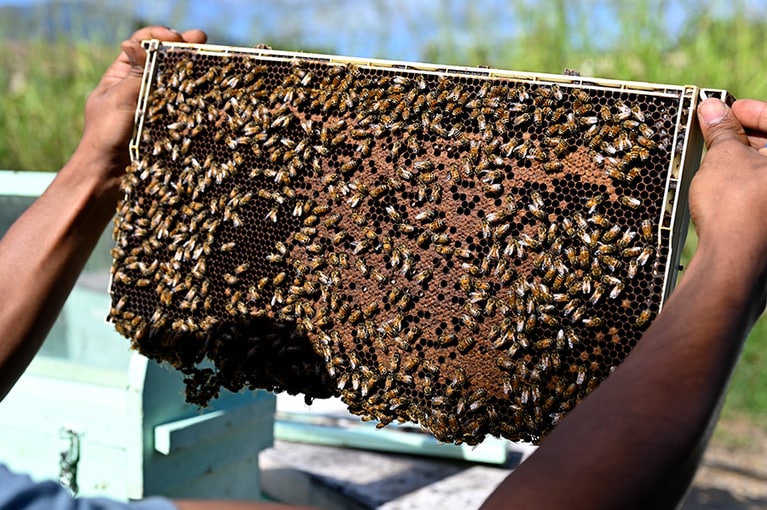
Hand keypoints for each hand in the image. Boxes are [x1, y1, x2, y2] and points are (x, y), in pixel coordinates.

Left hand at [75, 26, 205, 182]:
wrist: (109, 177)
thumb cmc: (105, 136)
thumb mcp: (119, 98)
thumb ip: (134, 72)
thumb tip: (134, 42)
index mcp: (121, 75)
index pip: (141, 45)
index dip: (159, 37)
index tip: (177, 38)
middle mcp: (139, 87)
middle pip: (163, 60)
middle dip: (183, 48)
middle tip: (203, 40)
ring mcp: (155, 106)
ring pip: (176, 82)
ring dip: (192, 70)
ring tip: (211, 60)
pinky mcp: (168, 125)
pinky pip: (183, 106)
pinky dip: (196, 96)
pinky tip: (209, 90)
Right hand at [689, 98, 766, 264]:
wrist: (734, 261)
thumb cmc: (737, 207)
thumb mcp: (723, 157)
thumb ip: (722, 130)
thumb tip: (712, 109)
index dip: (751, 112)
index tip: (728, 110)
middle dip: (747, 137)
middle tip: (718, 132)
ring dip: (745, 161)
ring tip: (715, 158)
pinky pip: (764, 194)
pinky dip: (748, 184)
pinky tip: (724, 184)